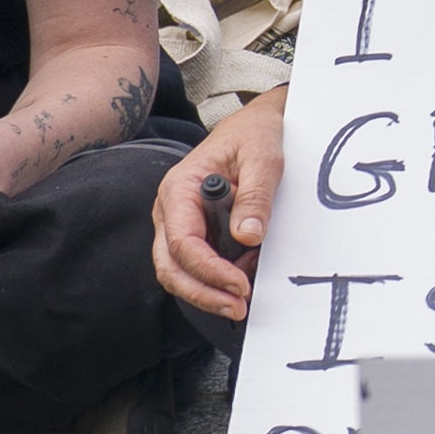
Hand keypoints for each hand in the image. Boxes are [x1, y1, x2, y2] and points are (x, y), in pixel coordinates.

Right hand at [156, 87, 290, 321]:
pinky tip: (246, 275)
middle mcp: (171, 210)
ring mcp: (180, 223)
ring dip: (209, 291)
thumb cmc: (255, 135)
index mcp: (179, 189)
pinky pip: (197, 264)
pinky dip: (218, 278)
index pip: (181, 242)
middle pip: (171, 267)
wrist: (254, 126)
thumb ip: (256, 196)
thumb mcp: (263, 158)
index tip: (239, 285)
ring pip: (180, 271)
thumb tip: (248, 238)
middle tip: (238, 307)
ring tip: (245, 296)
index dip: (208, 270)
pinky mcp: (196, 232)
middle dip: (203, 293)